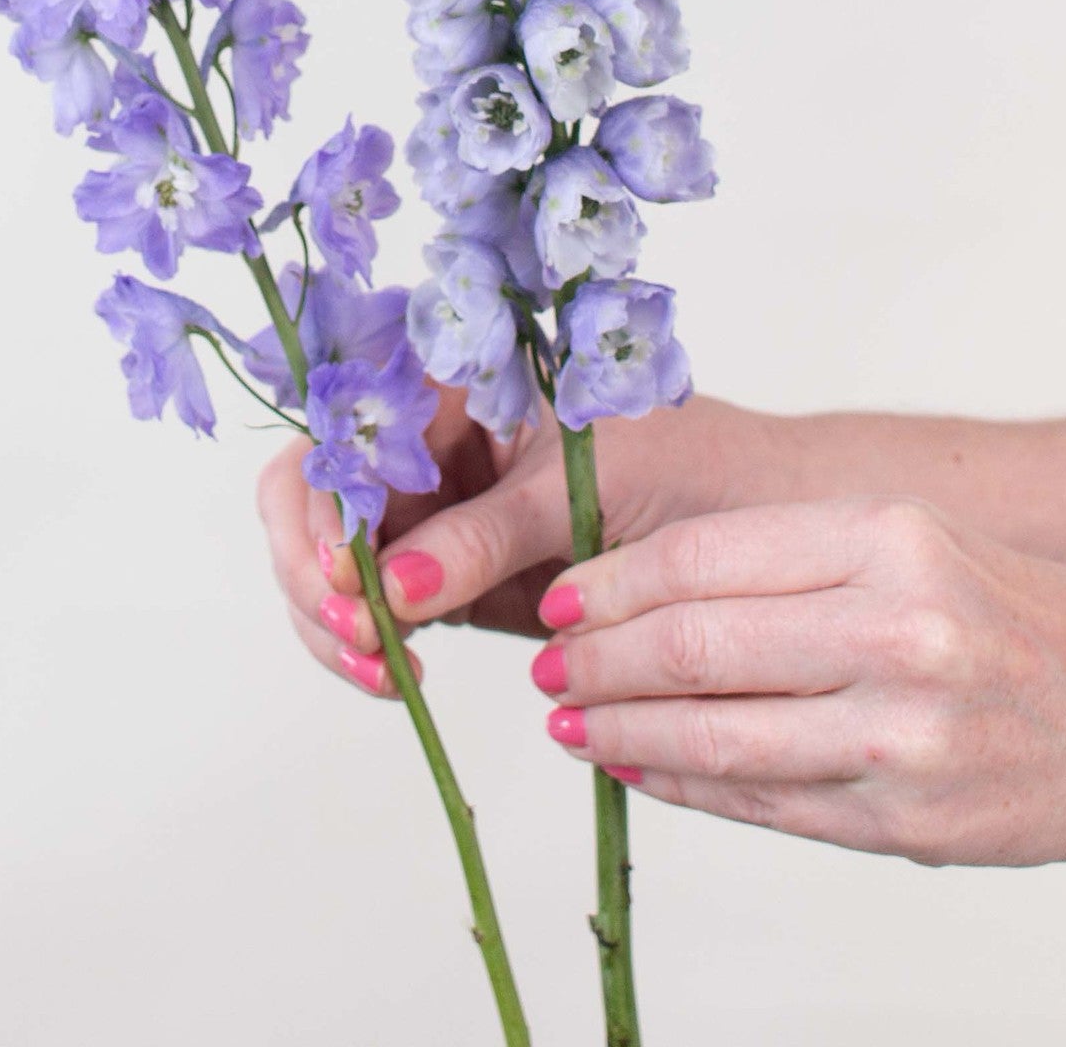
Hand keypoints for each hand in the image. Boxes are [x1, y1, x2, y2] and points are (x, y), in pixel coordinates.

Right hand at [256, 387, 773, 697]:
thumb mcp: (580, 491)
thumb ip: (486, 536)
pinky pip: (371, 611)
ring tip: (381, 675)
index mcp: (453, 386)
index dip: (322, 499)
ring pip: (327, 562)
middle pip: (311, 495)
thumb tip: (393, 592)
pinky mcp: (447, 580)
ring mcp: (431, 512)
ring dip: (329, 624)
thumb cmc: (685, 467)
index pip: (343, 427)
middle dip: (311, 572)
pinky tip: (394, 679)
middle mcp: (426, 442)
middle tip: (356, 640)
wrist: (755, 518)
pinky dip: (364, 649)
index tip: (344, 576)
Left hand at [528, 497, 1065, 864]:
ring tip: (570, 721)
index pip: (706, 556)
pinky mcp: (906, 824)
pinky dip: (685, 785)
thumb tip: (641, 593)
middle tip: (547, 664)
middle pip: (697, 644)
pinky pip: (764, 803)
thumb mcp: (910, 541)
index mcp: (890, 538)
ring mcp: (903, 735)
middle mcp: (897, 630)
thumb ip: (786, 564)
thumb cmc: (1013, 613)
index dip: (613, 581)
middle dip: (597, 658)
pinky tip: (639, 766)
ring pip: (717, 734)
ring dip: (623, 728)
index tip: (562, 597)